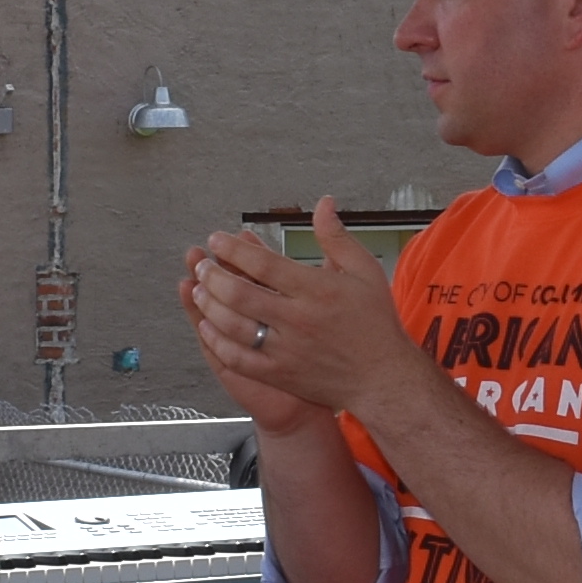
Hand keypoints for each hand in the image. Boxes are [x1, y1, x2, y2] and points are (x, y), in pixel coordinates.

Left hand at [185, 205, 411, 424]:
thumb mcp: (364, 271)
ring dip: (209, 305)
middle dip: (212, 275)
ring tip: (199, 290)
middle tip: (201, 264)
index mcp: (316, 290)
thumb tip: (323, 203)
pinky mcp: (280, 373)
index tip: (217, 239)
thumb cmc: (375, 324)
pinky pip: (238, 358)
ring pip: (234, 325)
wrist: (382, 378)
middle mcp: (298, 319)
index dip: (234, 250)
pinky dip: (217, 341)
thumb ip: (336, 237)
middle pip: (240, 294)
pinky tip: (207, 327)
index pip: (263, 265)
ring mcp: (286, 349)